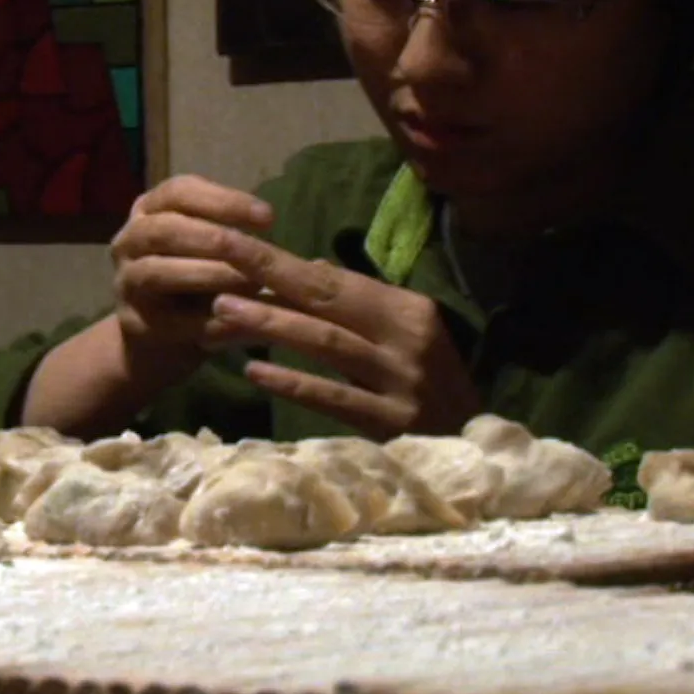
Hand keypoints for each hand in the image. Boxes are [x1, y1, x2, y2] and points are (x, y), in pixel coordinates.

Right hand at [108, 175, 273, 366]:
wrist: (158, 340)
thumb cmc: (200, 285)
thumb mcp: (221, 256)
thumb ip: (254, 247)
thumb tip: (323, 263)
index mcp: (151, 211)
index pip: (180, 191)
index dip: (224, 201)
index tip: (269, 217)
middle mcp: (129, 241)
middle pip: (164, 229)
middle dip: (213, 237)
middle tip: (258, 250)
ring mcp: (126, 283)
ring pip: (159, 273)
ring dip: (209, 276)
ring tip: (253, 286)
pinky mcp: (134, 323)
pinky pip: (172, 320)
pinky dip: (208, 321)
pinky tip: (243, 324)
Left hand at [204, 237, 480, 439]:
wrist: (475, 452)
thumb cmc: (430, 389)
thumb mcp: (402, 338)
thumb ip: (358, 306)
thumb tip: (308, 268)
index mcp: (409, 310)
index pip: (335, 280)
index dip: (281, 261)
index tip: (233, 241)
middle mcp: (408, 339)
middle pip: (328, 300)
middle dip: (270, 276)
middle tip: (219, 259)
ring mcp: (403, 382)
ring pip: (327, 344)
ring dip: (272, 324)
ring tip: (223, 312)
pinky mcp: (394, 424)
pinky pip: (335, 398)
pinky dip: (293, 382)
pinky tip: (254, 372)